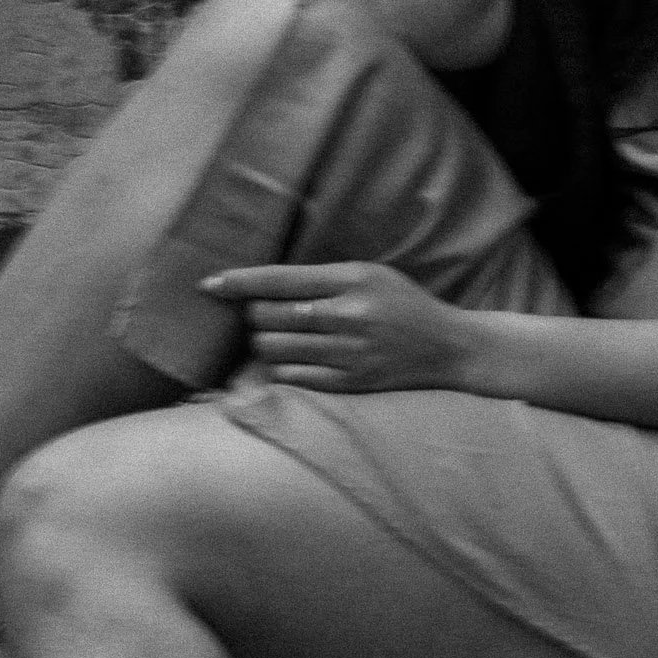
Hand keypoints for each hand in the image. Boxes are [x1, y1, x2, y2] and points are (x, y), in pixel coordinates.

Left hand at [202, 262, 483, 393]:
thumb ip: (323, 279)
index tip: (210, 284)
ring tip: (278, 338)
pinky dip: (282, 367)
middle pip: (270, 316)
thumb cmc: (403, 304)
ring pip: (274, 348)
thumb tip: (265, 287)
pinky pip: (292, 377)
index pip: (281, 280)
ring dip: (265, 343)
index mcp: (353, 280)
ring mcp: (349, 353)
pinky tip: (292, 360)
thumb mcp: (370, 274)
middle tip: (262, 315)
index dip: (240, 282)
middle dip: (255, 315)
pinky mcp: (350, 382)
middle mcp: (349, 315)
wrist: (448, 348)